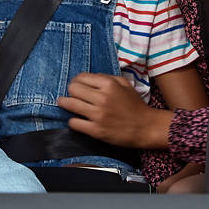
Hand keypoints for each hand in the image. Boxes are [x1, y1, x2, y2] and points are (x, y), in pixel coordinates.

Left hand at [57, 73, 171, 148]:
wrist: (146, 127)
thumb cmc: (135, 105)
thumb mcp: (125, 84)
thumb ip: (107, 78)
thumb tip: (89, 78)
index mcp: (108, 85)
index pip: (81, 77)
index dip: (76, 80)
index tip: (76, 85)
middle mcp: (102, 98)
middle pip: (73, 89)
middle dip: (70, 91)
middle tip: (71, 94)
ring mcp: (98, 115)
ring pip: (70, 104)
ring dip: (64, 103)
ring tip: (63, 103)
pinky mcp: (96, 130)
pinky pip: (74, 123)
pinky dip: (72, 121)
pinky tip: (76, 120)